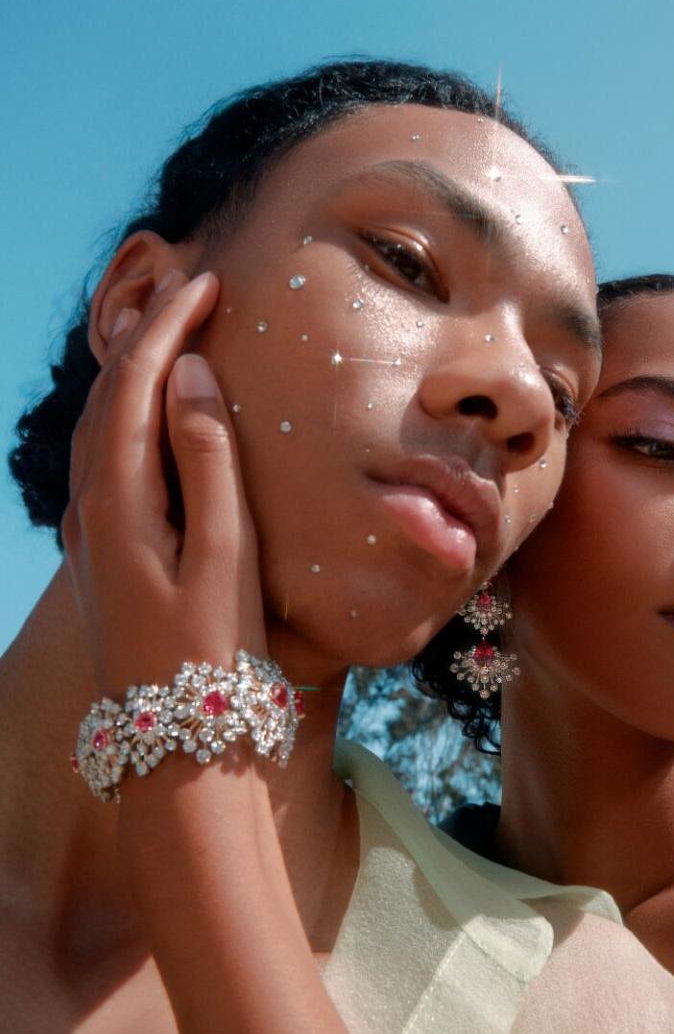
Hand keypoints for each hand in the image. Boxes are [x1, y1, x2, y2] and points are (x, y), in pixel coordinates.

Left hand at [63, 269, 265, 700]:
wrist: (176, 751)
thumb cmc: (213, 656)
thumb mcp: (223, 554)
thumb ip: (206, 459)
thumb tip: (187, 372)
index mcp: (118, 501)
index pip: (135, 383)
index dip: (169, 326)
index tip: (209, 281)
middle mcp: (90, 510)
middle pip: (108, 397)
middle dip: (146, 335)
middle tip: (193, 290)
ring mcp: (90, 535)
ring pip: (100, 428)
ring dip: (131, 373)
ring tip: (169, 334)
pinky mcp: (103, 556)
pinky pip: (104, 460)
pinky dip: (126, 416)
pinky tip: (150, 417)